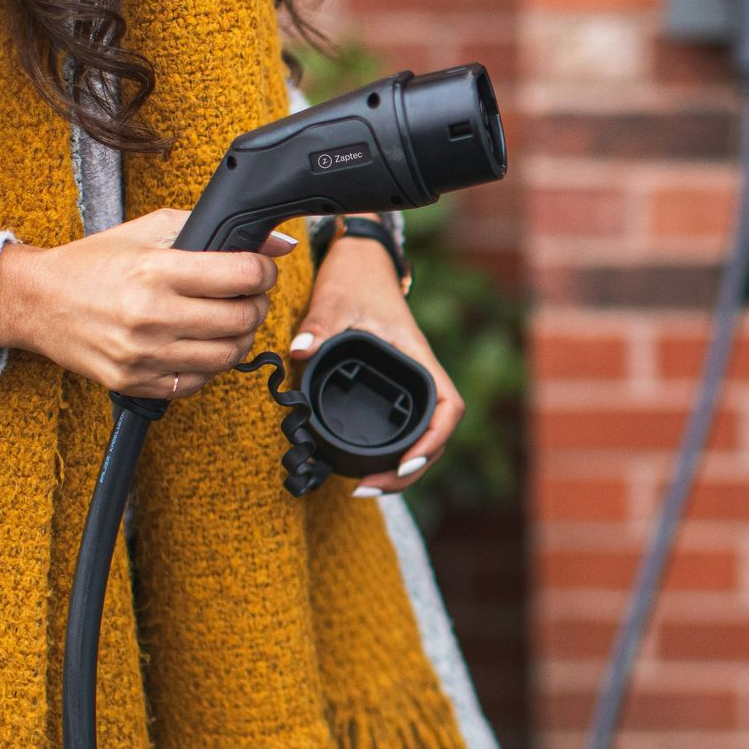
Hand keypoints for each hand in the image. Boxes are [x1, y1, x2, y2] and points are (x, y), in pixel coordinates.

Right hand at [0, 208, 294, 396]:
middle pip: (242, 320)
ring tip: (228, 320)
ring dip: (239, 337)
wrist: (37, 301)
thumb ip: (212, 230)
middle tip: (249, 296)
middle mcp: (150, 316)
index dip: (263, 271)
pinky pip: (197, 383)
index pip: (242, 276)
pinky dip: (209, 365)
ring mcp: (142, 355)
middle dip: (257, 305)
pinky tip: (200, 344)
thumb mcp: (150, 231)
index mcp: (156, 272)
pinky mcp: (134, 382)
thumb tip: (277, 243)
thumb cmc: (95, 262)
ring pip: (227, 357)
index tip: (261, 270)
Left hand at [290, 232, 463, 494]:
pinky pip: (404, 425)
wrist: (361, 261)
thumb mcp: (335, 300)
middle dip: (410, 469)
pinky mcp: (393, 385)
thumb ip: (319, 325)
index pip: (447, 407)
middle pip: (436, 434)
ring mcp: (407, 382)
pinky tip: (367, 466)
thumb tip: (301, 350)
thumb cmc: (356, 278)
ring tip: (367, 486)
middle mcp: (418, 374)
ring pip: (422, 435)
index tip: (405, 462)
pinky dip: (392, 451)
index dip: (433, 440)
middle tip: (370, 487)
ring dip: (402, 467)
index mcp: (416, 357)